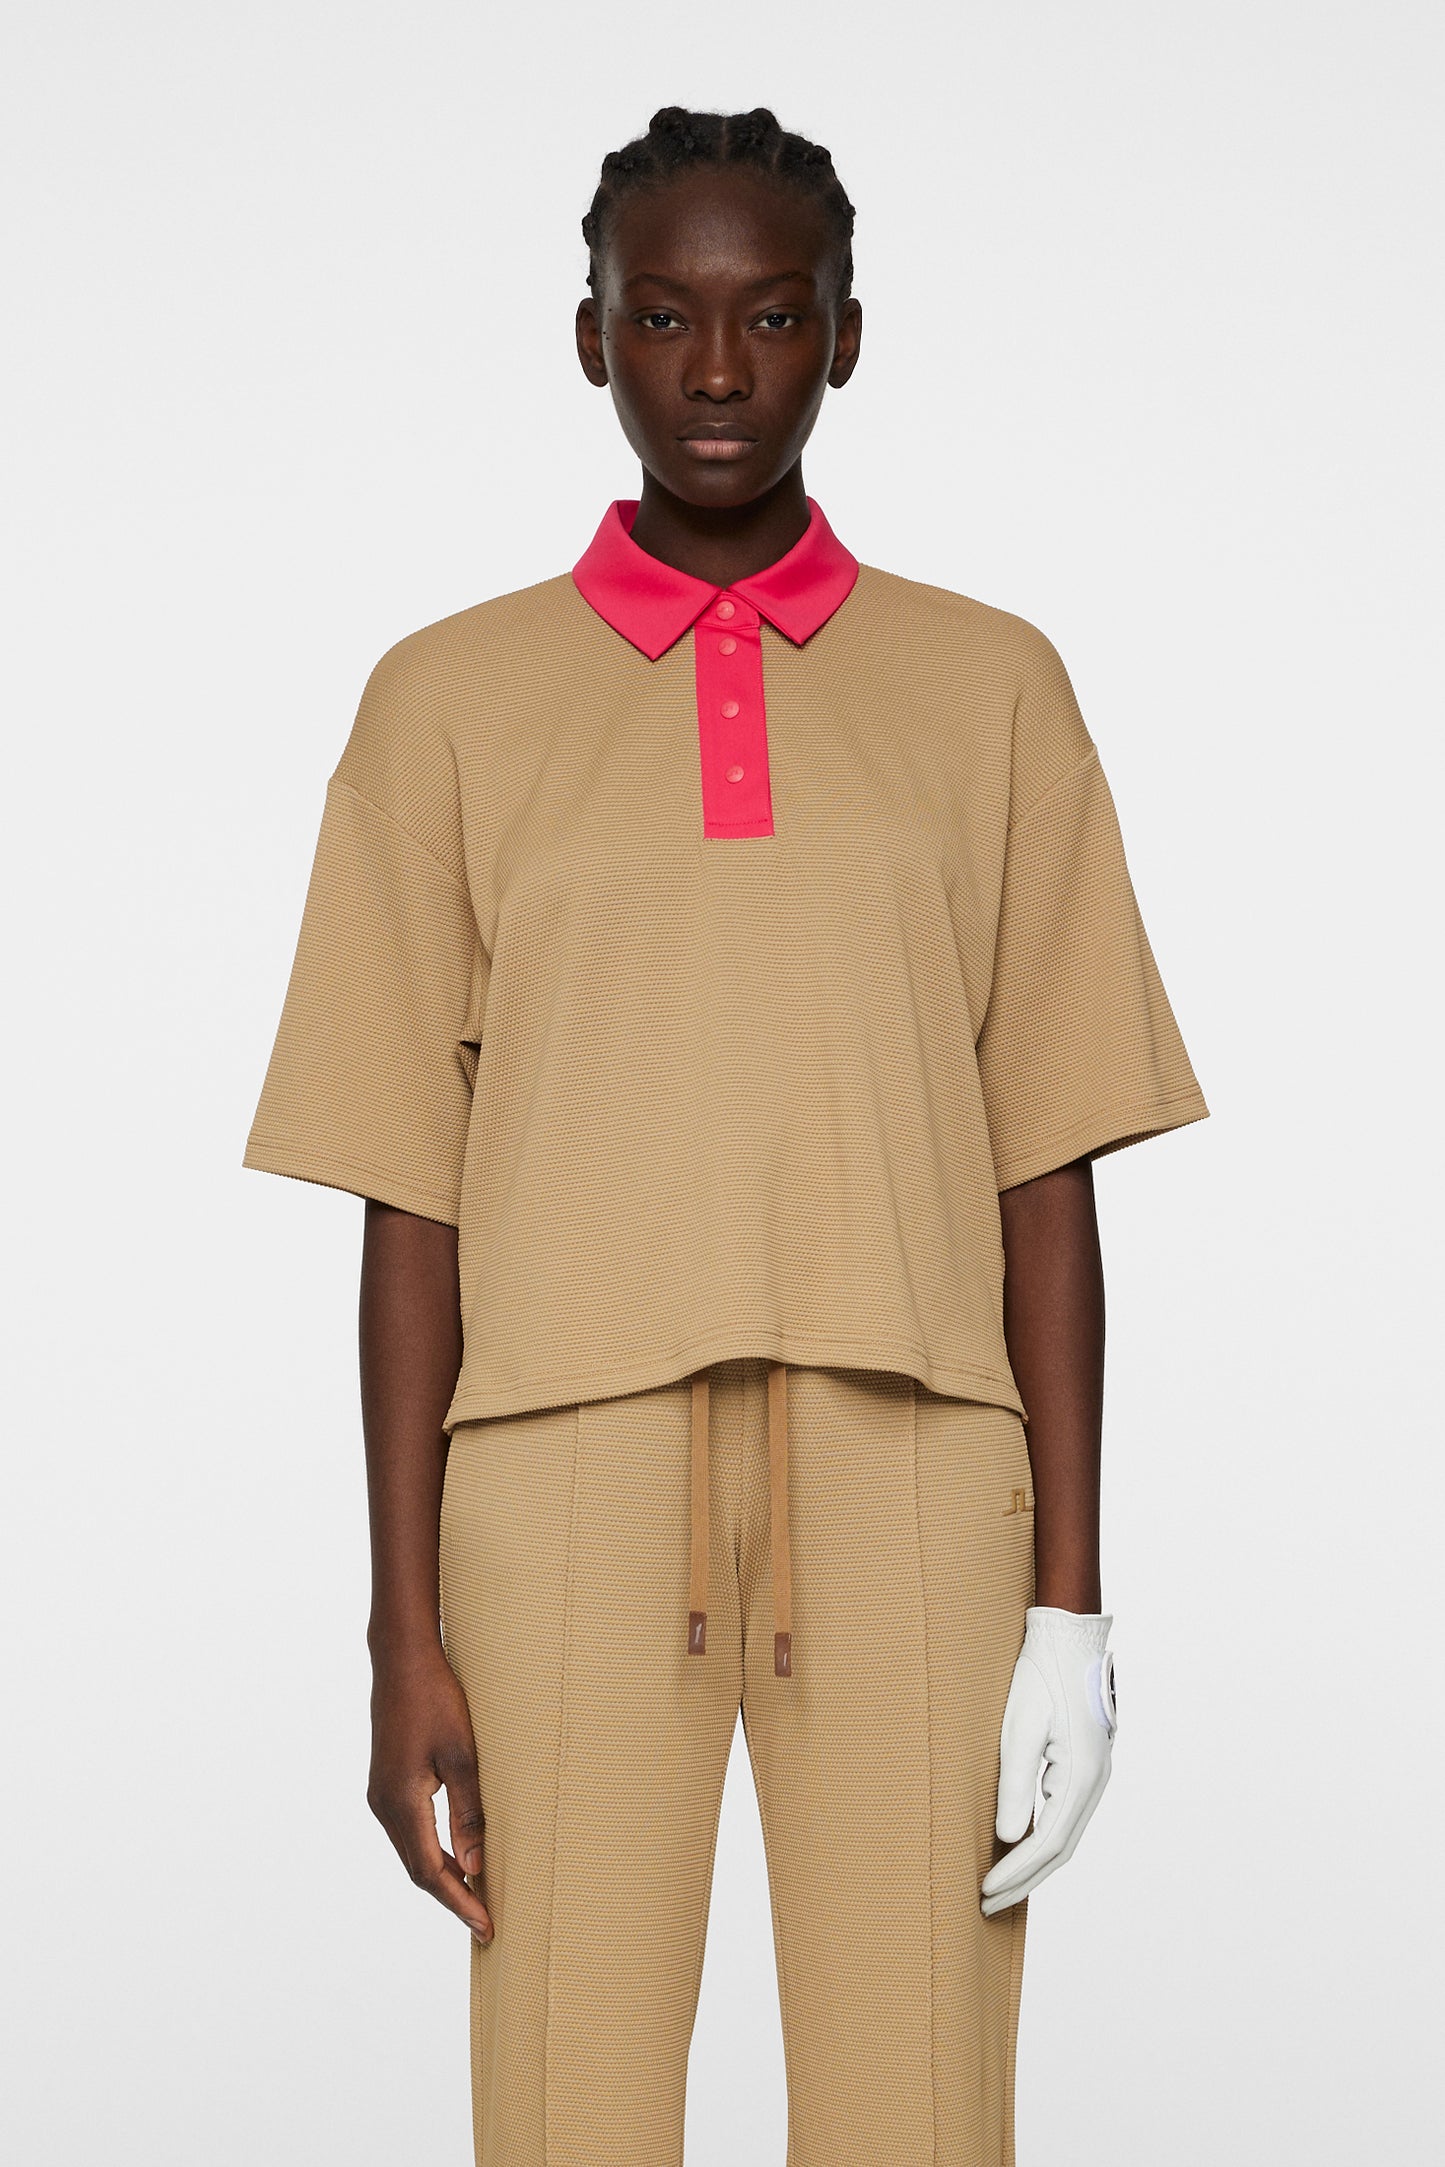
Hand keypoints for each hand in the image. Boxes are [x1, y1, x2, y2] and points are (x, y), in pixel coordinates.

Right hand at [366, 1642, 494, 1945]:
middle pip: (418, 1869)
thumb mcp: (462, 1754)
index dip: (460, 1902)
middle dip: (452, 1898)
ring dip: (442, 1876)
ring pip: (412, 1853)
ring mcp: (381, 1795)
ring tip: (476, 1897)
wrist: (402, 1660)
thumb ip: (469, 1812)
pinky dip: (432, 1852)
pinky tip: (457, 1855)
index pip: (431, 1871)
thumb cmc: (436, 1700)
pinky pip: (409, 1832)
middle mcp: (383, 1806)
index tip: (487, 1925)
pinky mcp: (386, 1784)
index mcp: (400, 1803)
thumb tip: (477, 1866)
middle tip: (486, 1922)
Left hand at [980, 1607, 1116, 1915]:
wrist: (1070, 1636)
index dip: (1015, 1871)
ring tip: (999, 1885)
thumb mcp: (1019, 1725)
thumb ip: (1015, 1783)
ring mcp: (1094, 1775)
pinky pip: (1065, 1815)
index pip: (1047, 1842)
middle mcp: (1094, 1782)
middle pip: (1060, 1849)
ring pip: (1065, 1835)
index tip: (984, 1890)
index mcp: (1081, 1776)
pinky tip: (1018, 1845)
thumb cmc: (1042, 1674)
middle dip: (1024, 1880)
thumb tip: (1007, 1838)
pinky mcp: (1086, 1766)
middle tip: (987, 1903)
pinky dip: (1042, 1839)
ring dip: (1033, 1864)